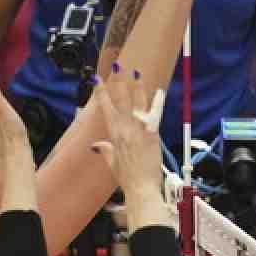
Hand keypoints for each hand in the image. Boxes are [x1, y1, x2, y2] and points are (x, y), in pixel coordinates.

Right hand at [91, 68, 174, 232]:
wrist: (140, 189)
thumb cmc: (127, 179)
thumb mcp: (112, 164)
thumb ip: (105, 151)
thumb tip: (95, 145)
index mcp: (114, 135)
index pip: (106, 109)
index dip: (101, 93)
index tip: (97, 80)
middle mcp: (124, 130)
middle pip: (120, 101)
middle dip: (118, 82)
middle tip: (117, 66)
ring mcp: (138, 131)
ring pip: (137, 104)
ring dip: (137, 87)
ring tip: (137, 72)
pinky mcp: (151, 135)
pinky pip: (154, 114)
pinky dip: (157, 102)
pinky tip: (160, 91)